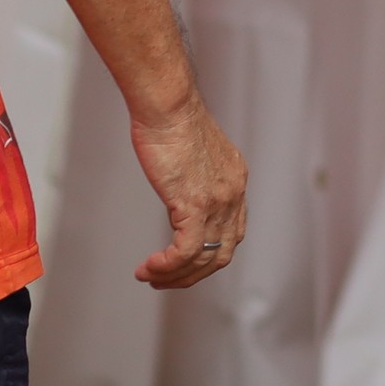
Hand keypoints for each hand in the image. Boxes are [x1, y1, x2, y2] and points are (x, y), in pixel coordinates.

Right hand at [127, 96, 247, 289]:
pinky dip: (167, 266)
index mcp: (236, 181)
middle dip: (192, 274)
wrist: (167, 106)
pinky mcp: (196, 204)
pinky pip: (186, 252)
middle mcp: (234, 193)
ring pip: (204, 259)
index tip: (182, 264)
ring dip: (176, 276)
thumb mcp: (192, 157)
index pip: (232, 233)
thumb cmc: (170, 122)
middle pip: (222, 253)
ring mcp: (219, 201)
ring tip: (150, 276)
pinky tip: (148, 268)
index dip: (208, 255)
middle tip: (164, 279)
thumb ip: (194, 181)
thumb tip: (181, 200)